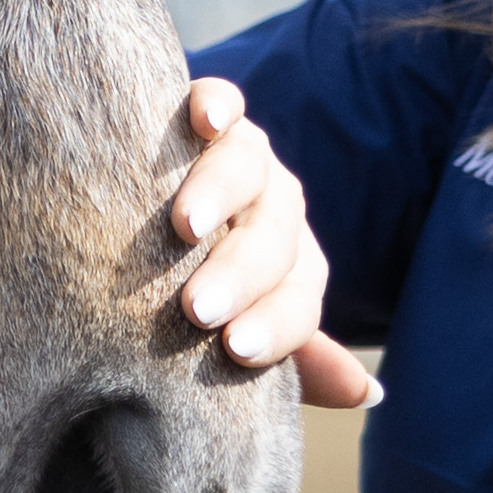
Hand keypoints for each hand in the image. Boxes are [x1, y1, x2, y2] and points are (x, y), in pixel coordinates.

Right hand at [171, 81, 375, 409]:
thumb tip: (371, 395)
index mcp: (286, 268)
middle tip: (198, 310)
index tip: (236, 352)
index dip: (276, 325)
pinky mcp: (204, 110)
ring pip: (248, 168)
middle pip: (274, 238)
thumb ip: (292, 361)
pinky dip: (217, 103)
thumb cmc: (175, 293)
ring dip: (221, 195)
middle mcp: (272, 209)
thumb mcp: (228, 329)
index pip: (297, 298)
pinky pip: (219, 96)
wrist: (121, 221)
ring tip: (186, 227)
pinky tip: (207, 120)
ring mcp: (241, 156)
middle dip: (241, 275)